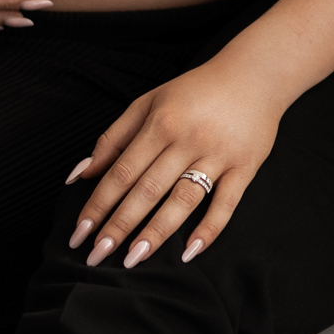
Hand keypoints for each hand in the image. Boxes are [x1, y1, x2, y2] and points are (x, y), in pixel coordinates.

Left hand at [65, 54, 283, 267]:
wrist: (253, 75)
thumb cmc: (196, 91)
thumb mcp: (149, 103)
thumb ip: (114, 138)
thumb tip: (81, 173)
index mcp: (160, 123)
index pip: (122, 172)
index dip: (98, 204)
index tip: (79, 232)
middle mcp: (186, 140)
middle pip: (147, 189)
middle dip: (119, 225)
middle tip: (96, 256)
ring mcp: (217, 155)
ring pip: (182, 199)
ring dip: (157, 232)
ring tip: (133, 258)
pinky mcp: (244, 168)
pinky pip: (226, 204)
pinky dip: (209, 228)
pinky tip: (189, 251)